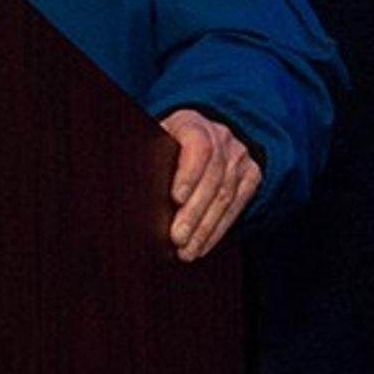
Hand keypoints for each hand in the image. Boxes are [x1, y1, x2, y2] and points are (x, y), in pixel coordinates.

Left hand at [160, 107, 262, 261]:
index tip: (176, 198)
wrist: (207, 135)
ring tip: (187, 251)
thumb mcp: (154, 138)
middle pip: (213, 178)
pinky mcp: (250, 175)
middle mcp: (221, 137)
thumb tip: (123, 178)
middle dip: (194, 213)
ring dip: (205, 228)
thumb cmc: (167, 144)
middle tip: (177, 238)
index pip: (198, 146)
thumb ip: (145, 154)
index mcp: (192, 123)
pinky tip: (202, 246)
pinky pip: (237, 206)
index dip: (189, 173)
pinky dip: (218, 230)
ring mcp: (238, 156)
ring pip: (225, 196)